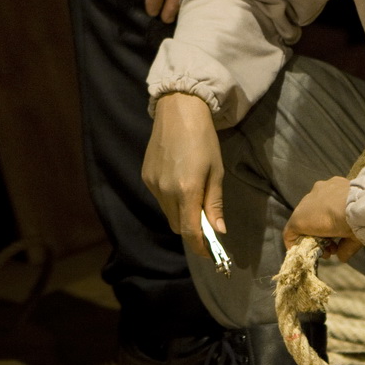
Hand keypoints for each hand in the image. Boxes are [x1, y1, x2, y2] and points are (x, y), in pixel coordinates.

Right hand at [141, 92, 225, 257]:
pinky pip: (159, 198)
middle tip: (207, 221)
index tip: (210, 253)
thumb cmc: (203, 139)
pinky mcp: (145, 176)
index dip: (200, 247)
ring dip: (181, 214)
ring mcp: (152, 184)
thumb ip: (214, 203)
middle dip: (192, 230)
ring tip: (194, 196)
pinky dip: (171, 199)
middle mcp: (164, 191)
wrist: (178, 111)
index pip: (190, 232)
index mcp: (186, 191)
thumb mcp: (216, 171)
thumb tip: (219, 231)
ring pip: (167, 213)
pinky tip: (179, 182)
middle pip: (177, 226)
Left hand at [283, 176, 360, 262]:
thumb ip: (347, 243)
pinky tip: (305, 252)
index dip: (333, 224)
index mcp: (335, 188)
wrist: (354, 207)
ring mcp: (306, 204)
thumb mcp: (356, 228)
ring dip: (314, 238)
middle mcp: (319, 191)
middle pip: (315, 214)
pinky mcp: (297, 218)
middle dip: (324, 232)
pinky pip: (291, 232)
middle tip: (332, 245)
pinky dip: (296, 244)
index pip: (328, 205)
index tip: (339, 236)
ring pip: (305, 222)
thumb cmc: (361, 214)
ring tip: (325, 250)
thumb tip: (341, 257)